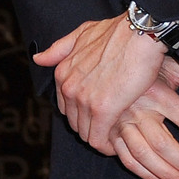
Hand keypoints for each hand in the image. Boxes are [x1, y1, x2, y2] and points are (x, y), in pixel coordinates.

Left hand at [34, 14, 168, 151]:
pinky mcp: (102, 110)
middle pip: (75, 122)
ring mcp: (84, 99)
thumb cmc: (117, 32)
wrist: (140, 34)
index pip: (66, 107)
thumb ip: (60, 49)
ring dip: (100, 138)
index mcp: (63, 72)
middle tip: (109, 130)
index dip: (82, 115)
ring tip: (116, 137)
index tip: (98, 118)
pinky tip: (116, 145)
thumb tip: (38, 59)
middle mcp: (69, 87)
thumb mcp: (82, 34)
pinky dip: (107, 145)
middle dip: (90, 128)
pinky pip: (98, 138)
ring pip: (86, 132)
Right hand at [109, 60, 178, 178]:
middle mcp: (137, 109)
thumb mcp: (176, 68)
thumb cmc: (146, 60)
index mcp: (157, 93)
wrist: (112, 52)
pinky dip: (143, 173)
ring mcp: (120, 120)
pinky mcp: (109, 128)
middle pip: (164, 145)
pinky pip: (125, 156)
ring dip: (165, 174)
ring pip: (143, 155)